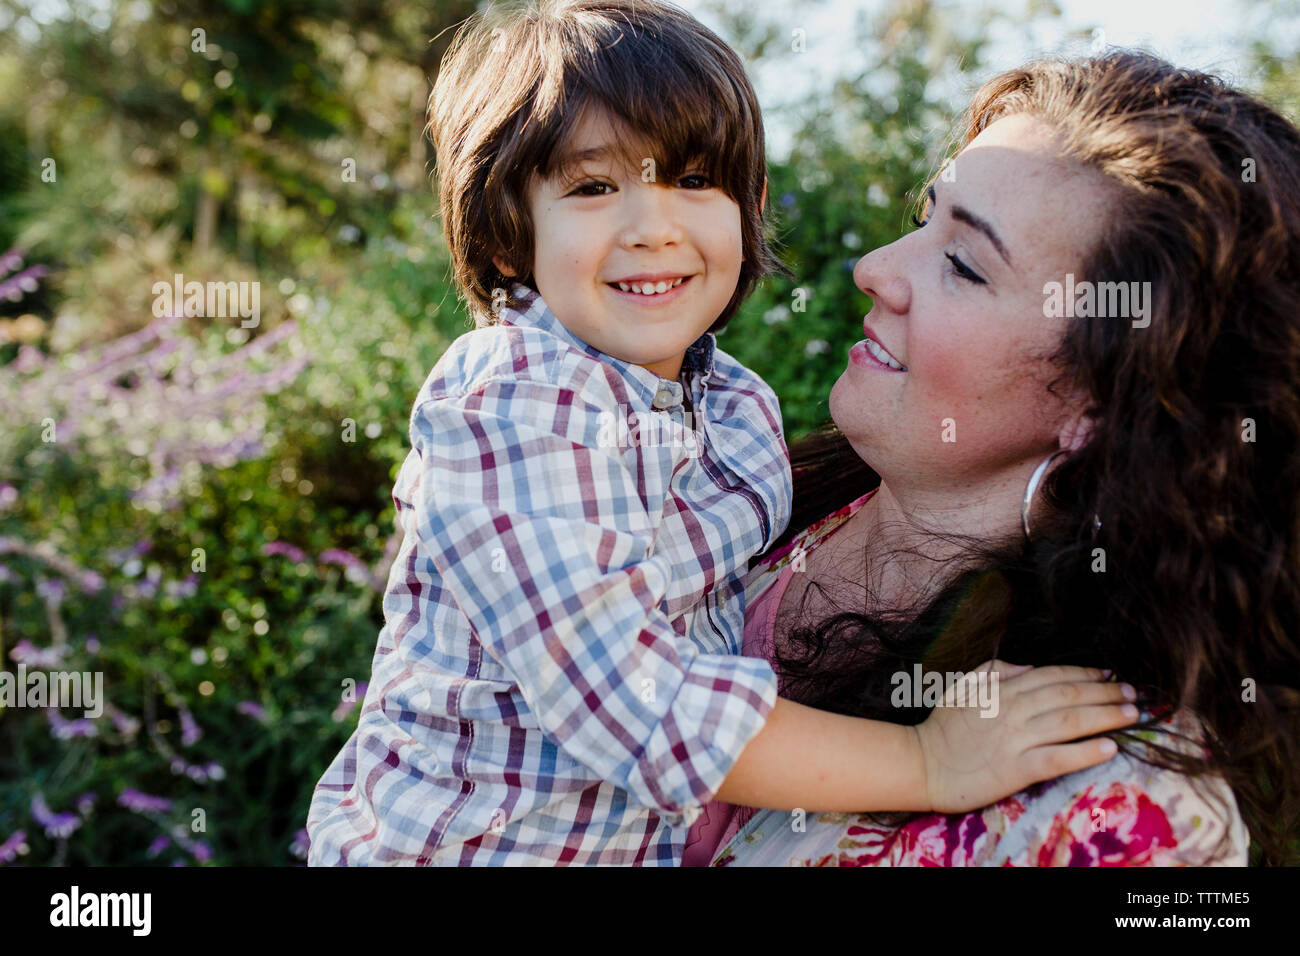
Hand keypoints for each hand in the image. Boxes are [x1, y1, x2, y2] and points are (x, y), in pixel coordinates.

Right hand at [912, 660, 1137, 813]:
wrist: (923, 764)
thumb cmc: (943, 726)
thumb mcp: (963, 687)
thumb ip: (994, 671)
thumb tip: (1028, 667)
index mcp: (1003, 689)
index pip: (1053, 676)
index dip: (1086, 673)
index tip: (1111, 675)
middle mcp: (1014, 710)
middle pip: (1069, 695)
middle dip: (1106, 692)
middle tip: (1134, 694)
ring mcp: (1016, 740)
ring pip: (1070, 722)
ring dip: (1105, 716)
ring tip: (1131, 715)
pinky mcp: (1018, 769)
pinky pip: (1058, 758)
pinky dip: (1086, 752)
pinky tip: (1110, 749)